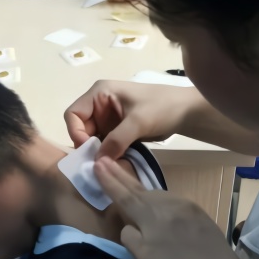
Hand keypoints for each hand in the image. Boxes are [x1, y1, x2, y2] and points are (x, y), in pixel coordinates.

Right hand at [64, 80, 193, 159]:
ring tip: (108, 165)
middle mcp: (99, 105)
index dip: (76, 133)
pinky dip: (107, 154)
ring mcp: (108, 119)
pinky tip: (115, 162)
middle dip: (88, 146)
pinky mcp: (117, 131)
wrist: (185, 112)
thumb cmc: (162, 107)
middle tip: (98, 163)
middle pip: (80, 129)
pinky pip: (104, 145)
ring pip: (92, 140)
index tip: (90, 150)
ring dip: (98, 152)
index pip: (73, 114)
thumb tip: (98, 161)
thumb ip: (117, 140)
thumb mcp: (138, 122)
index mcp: (99, 93)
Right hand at [94, 157, 256, 258]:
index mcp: (150, 214)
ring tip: (127, 183)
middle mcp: (168, 203)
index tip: (97, 164)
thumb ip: (130, 236)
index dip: (109, 180)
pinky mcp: (200, 213)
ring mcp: (186, 206)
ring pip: (158, 194)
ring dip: (141, 190)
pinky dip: (160, 200)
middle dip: (121, 176)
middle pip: (140, 189)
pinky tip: (158, 204)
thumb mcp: (144, 258)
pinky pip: (173, 201)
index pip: (124, 195)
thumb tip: (130, 224)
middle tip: (106, 161)